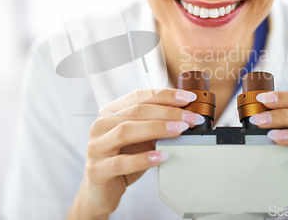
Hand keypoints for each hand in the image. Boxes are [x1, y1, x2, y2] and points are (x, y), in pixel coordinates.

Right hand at [71, 88, 202, 218]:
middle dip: (168, 113)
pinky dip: (143, 158)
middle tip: (191, 119)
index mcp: (110, 112)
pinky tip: (162, 156)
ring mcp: (96, 147)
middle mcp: (100, 125)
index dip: (166, 95)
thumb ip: (155, 126)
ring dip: (157, 128)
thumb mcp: (140, 139)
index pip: (140, 96)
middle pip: (136, 111)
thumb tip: (185, 117)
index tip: (188, 99)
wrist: (101, 192)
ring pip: (126, 131)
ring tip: (180, 130)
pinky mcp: (97, 169)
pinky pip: (121, 162)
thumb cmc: (123, 160)